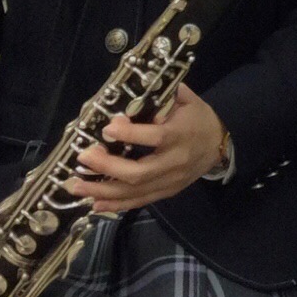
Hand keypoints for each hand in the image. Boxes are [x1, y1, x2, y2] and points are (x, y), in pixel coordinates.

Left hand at [69, 84, 224, 214]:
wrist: (219, 144)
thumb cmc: (198, 118)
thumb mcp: (188, 100)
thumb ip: (166, 95)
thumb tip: (137, 91)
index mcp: (181, 135)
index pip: (155, 137)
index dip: (131, 135)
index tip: (107, 128)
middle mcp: (174, 161)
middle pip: (139, 172)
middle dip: (107, 168)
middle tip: (84, 158)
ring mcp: (170, 181)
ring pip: (134, 191)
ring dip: (103, 191)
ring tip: (77, 186)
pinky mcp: (166, 192)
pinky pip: (139, 202)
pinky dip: (116, 204)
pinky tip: (95, 203)